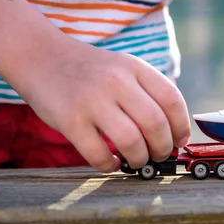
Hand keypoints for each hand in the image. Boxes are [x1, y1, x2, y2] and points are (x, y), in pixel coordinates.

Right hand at [18, 39, 190, 172]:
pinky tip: (111, 162)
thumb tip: (174, 132)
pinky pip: (98, 154)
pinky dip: (110, 165)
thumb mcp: (123, 67)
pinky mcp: (70, 120)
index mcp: (134, 67)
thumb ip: (148, 91)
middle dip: (163, 148)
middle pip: (156, 124)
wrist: (42, 57)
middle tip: (158, 156)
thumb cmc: (90, 71)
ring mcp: (92, 100)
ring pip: (131, 142)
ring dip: (140, 159)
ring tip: (137, 160)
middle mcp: (116, 81)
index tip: (179, 141)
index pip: (172, 100)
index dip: (181, 127)